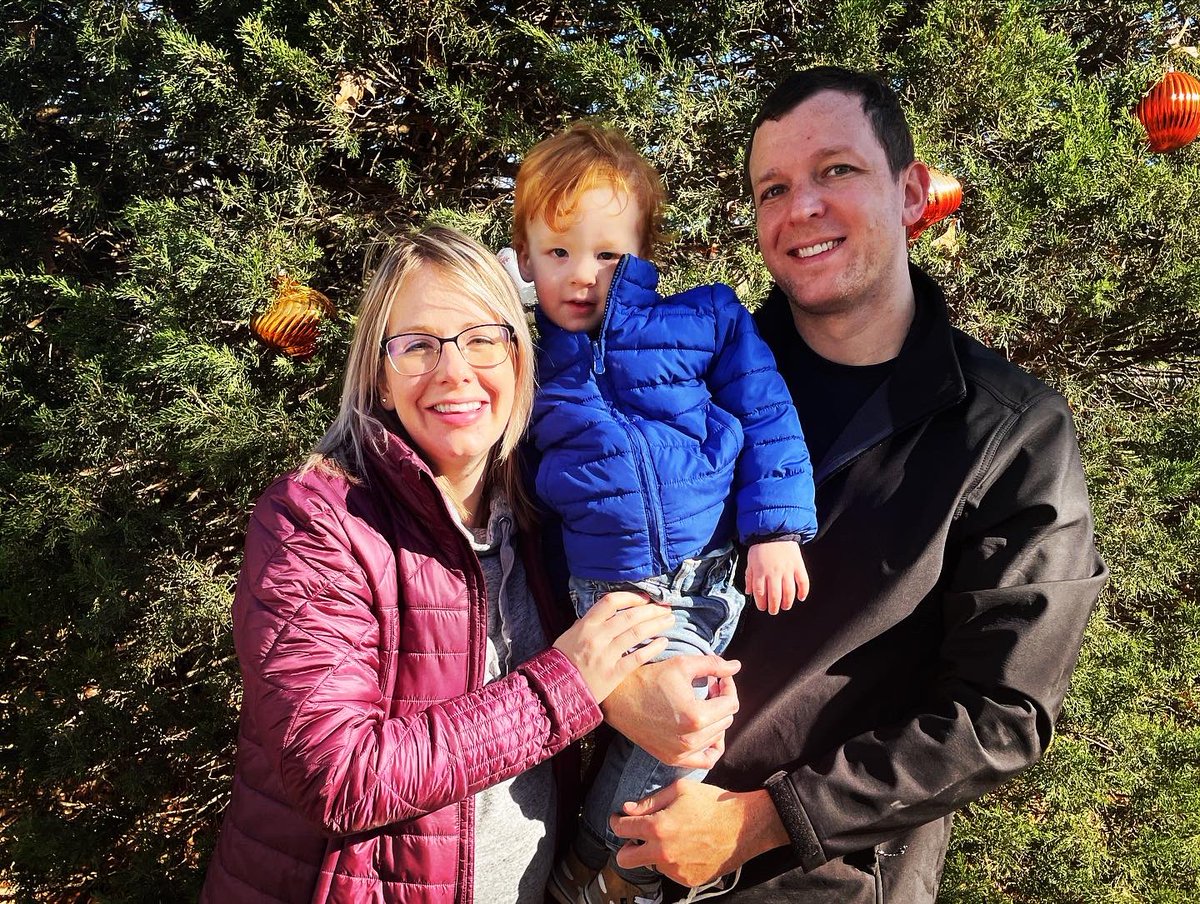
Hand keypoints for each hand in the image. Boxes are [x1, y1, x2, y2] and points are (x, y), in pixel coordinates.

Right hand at [553, 592, 673, 703]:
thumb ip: (587, 624)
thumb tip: (605, 613)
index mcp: (586, 625)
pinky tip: (663, 643)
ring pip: (637, 633)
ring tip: (669, 620)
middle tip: (665, 608)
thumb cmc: (562, 663)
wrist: (555, 691)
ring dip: (656, 624)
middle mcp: (597, 637)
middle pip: (630, 616)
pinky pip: (637, 657)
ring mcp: (606, 655)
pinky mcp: (613, 673)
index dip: (631, 597)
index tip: (645, 599)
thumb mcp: (569, 636)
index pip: (611, 601)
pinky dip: (652, 648)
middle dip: (651, 610)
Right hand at [602, 655, 739, 769]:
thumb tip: (736, 667)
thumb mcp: (682, 665)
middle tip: (709, 687)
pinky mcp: (673, 759)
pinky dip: (711, 746)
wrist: (619, 699)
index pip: (731, 703)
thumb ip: (713, 665)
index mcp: (696, 716)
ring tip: (703, 704)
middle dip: (722, 701)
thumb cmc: (649, 679)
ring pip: (718, 737)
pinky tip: (706, 731)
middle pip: (726, 720)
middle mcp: (691, 739)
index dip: (728, 686)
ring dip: (715, 719)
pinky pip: (705, 760)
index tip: (718, 678)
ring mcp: (681, 753)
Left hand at [610, 781, 788, 886]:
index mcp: (658, 827)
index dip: (617, 822)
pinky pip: (669, 871)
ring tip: (675, 836)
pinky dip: (672, 860)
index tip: (619, 820)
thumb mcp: (680, 790)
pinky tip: (687, 846)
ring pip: (650, 863)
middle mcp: (663, 852)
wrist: (743, 827)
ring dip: (654, 852)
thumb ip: (649, 801)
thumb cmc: (712, 804)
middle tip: (635, 836)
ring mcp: (675, 869)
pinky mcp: (687, 880)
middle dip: (625, 846)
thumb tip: (627, 809)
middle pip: (625, 859)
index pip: (622, 829)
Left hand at [745, 540, 809, 614]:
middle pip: (774, 596)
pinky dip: (803, 591)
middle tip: (773, 611)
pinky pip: (803, 581)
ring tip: (785, 606)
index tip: (762, 607)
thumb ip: (749, 577)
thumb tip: (748, 592)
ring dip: (787, 603)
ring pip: (788, 592)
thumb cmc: (761, 546)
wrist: (775, 530)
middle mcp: (773, 572)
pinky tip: (800, 597)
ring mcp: (787, 569)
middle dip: (774, 607)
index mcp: (760, 572)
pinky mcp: (798, 565)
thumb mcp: (750, 561)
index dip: (761, 603)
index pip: (760, 593)